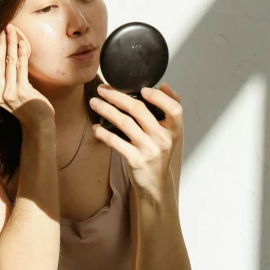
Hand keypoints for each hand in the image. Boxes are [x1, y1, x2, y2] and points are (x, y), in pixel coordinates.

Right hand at [0, 24, 55, 130]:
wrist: (38, 123)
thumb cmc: (24, 104)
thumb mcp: (8, 91)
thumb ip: (1, 76)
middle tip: (3, 26)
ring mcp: (9, 93)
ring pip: (8, 62)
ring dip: (10, 44)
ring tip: (12, 30)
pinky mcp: (23, 92)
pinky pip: (21, 68)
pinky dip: (22, 53)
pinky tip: (23, 42)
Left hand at [89, 83, 182, 199]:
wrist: (156, 183)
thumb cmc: (159, 152)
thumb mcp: (169, 132)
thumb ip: (168, 108)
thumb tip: (163, 85)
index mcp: (174, 129)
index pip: (175, 109)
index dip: (159, 98)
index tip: (143, 89)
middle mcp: (163, 139)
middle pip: (140, 111)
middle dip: (117, 96)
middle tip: (102, 89)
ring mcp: (150, 150)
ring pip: (124, 123)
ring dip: (106, 110)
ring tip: (94, 102)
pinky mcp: (136, 160)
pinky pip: (116, 142)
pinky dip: (103, 133)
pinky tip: (96, 128)